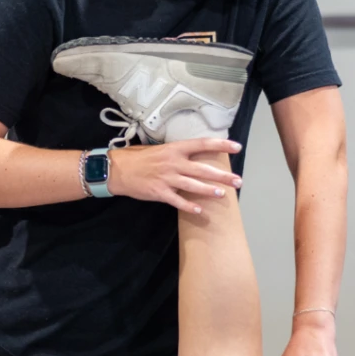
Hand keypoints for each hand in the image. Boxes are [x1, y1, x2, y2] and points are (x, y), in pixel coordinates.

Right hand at [107, 139, 242, 212]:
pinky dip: (189, 206)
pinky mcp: (159, 192)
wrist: (116, 169)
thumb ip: (177, 153)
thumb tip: (194, 155)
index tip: (237, 147)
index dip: (221, 145)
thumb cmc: (137, 157)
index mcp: (174, 149)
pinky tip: (199, 210)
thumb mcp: (159, 149)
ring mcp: (167, 178)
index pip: (202, 144)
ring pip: (193, 185)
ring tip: (222, 194)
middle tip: (238, 180)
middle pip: (203, 169)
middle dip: (222, 175)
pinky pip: (177, 201)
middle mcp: (173, 162)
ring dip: (209, 190)